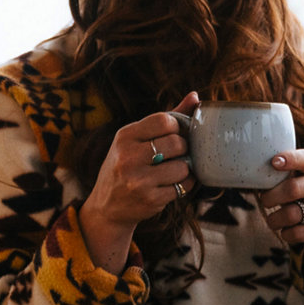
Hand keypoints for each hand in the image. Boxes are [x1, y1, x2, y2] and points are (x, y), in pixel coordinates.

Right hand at [77, 91, 199, 271]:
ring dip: (185, 169)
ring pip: (182, 167)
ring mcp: (139, 181)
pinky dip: (184, 185)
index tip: (173, 134)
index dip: (176, 127)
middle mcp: (129, 157)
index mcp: (125, 136)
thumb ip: (164, 119)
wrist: (107, 207)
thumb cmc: (125, 166)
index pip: (164, 120)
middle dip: (183, 148)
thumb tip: (196, 97)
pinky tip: (174, 184)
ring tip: (174, 170)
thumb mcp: (134, 140)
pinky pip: (182, 188)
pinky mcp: (150, 200)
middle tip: (177, 154)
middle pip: (177, 144)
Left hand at [258, 149, 303, 253]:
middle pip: (292, 189)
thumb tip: (252, 178)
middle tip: (264, 202)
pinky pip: (298, 233)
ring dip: (275, 220)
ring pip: (292, 214)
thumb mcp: (302, 182)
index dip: (289, 159)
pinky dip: (286, 234)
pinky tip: (287, 231)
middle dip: (271, 197)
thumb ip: (283, 177)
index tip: (273, 162)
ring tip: (273, 221)